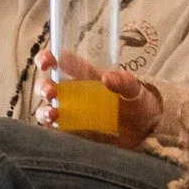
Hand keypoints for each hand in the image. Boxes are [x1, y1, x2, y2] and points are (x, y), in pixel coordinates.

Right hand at [34, 50, 162, 149]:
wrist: (146, 130)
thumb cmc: (138, 103)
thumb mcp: (135, 89)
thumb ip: (123, 82)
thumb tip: (107, 78)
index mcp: (85, 76)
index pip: (60, 62)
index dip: (47, 57)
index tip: (47, 61)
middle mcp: (73, 93)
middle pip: (47, 85)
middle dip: (43, 87)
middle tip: (51, 92)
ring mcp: (71, 113)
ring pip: (46, 108)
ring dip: (44, 110)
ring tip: (53, 114)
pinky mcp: (74, 131)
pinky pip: (55, 130)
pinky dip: (52, 129)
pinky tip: (57, 128)